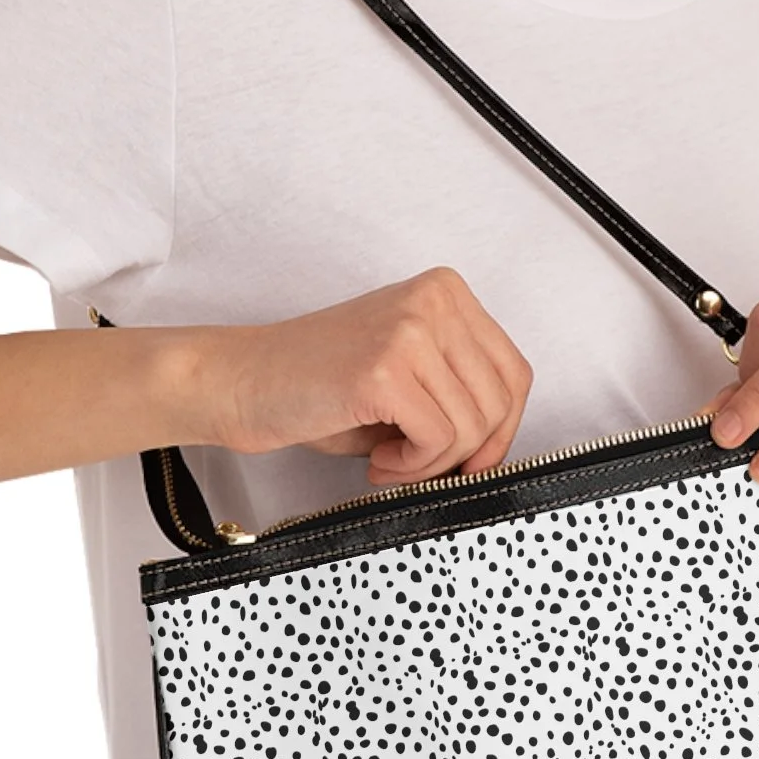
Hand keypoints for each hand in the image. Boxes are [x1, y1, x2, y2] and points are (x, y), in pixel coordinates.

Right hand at [209, 266, 533, 485]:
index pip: (514, 374)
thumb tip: (499, 448)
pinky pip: (437, 440)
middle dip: (466, 454)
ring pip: (471, 427)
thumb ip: (458, 392)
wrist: (244, 381)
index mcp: (446, 292)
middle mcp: (435, 300)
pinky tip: (377, 459)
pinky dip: (412, 466)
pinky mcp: (386, 369)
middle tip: (419, 466)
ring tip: (391, 461)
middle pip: (499, 403)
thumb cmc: (318, 383)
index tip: (469, 459)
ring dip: (432, 464)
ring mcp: (411, 330)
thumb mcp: (409, 373)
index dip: (500, 431)